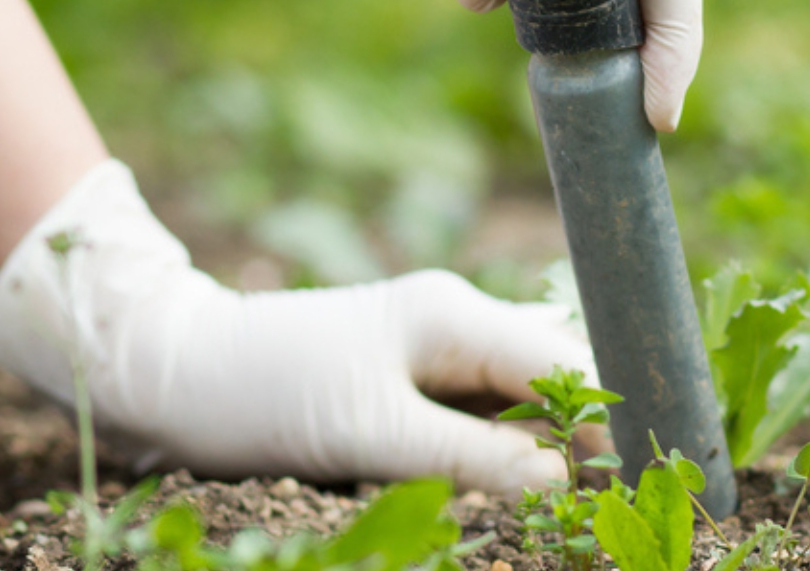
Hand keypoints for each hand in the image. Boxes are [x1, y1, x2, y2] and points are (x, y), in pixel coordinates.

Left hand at [0, 161, 595, 490]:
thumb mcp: (371, 435)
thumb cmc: (266, 393)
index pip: (562, 359)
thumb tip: (562, 480)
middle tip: (605, 494)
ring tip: (569, 493)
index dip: (603, 416)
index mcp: (453, 314)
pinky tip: (511, 480)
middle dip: (581, 430)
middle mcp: (454, 318)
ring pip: (519, 392)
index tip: (636, 471)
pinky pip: (479, 407)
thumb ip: (472, 459)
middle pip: (551, 372)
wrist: (173, 374)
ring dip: (542, 442)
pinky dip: (501, 444)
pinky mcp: (408, 374)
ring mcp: (431, 344)